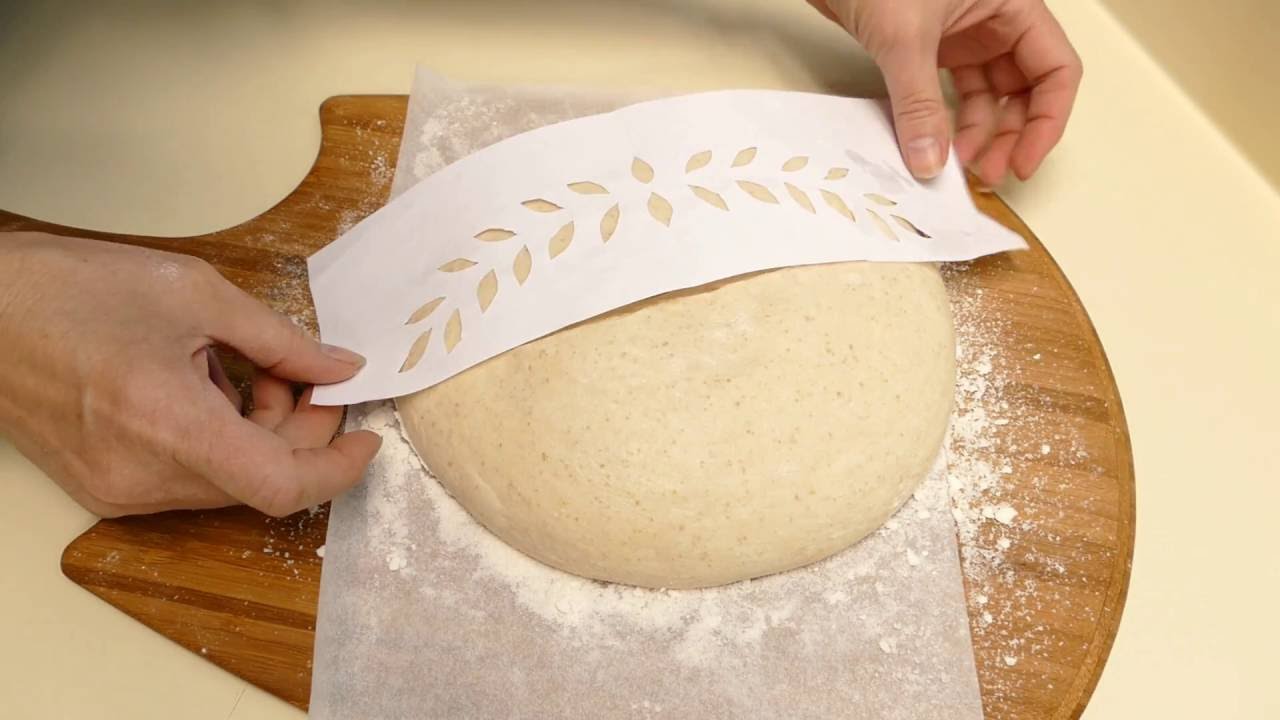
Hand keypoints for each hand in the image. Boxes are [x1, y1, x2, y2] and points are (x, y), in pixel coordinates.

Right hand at [0, 232, 380, 516]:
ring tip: (246, 366)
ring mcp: (119, 490)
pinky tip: (206, 385)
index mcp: (171, 427)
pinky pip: (188, 478)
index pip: (283, 487)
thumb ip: (281, 340)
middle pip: (261, 481)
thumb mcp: (196, 294)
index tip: (366, 438)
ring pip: (227, 481)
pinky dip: (219, 439)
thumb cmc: (68, 290)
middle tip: (309, 376)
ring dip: (259, 433)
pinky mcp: (104, 487)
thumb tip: (338, 368)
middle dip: (301, 432)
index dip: (338, 469)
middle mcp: (144, 476)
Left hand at [810, 0, 1081, 184]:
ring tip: (952, 166)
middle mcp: (993, 20)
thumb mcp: (905, 38)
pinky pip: (948, 94)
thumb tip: (930, 160)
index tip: (1022, 162)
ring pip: (985, 96)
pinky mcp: (927, 47)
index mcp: (1012, 4)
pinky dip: (943, 121)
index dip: (1047, 120)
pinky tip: (931, 146)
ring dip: (975, 134)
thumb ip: (919, 103)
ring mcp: (961, 35)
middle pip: (1022, 90)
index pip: (1055, 69)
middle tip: (986, 176)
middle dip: (1009, 135)